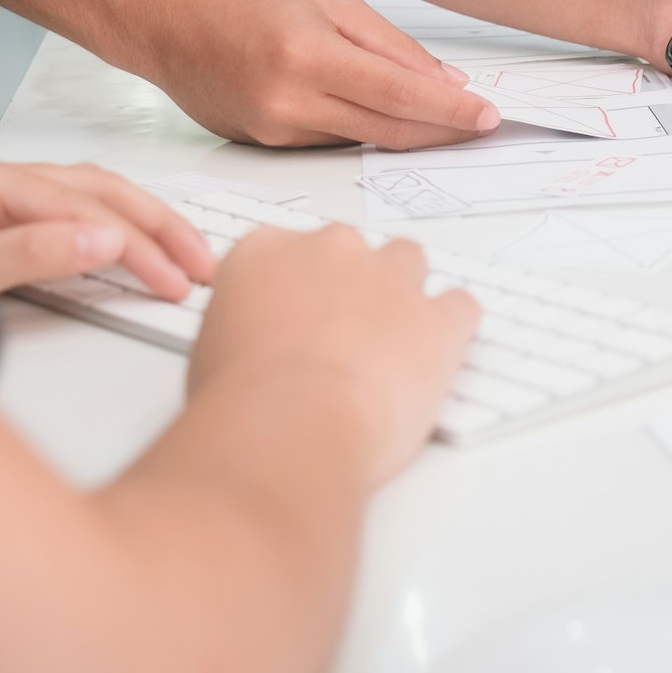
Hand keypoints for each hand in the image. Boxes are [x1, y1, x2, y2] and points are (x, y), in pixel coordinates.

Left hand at [0, 153, 215, 298]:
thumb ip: (28, 255)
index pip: (76, 204)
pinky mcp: (3, 214)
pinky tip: (143, 241)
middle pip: (96, 186)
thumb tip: (104, 239)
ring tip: (189, 254)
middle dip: (157, 224)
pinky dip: (117, 223)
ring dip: (146, 221)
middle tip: (201, 265)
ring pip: (92, 191)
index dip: (133, 241)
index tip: (172, 278)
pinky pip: (75, 207)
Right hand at [143, 0, 502, 149]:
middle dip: (443, 130)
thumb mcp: (330, 3)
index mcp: (309, 54)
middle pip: (389, 129)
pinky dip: (364, 131)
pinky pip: (334, 144)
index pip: (401, 93)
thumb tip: (447, 82)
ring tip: (446, 123)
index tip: (487, 116)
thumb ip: (391, 46)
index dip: (451, 111)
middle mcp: (290, 100)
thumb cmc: (247, 1)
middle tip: (481, 126)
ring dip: (410, 134)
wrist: (170, 22)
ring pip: (365, 142)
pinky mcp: (267, 147)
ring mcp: (276, 130)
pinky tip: (379, 116)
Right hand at [188, 226, 478, 481]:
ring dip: (402, 292)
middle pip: (348, 250)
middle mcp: (331, 251)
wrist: (291, 423)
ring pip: (408, 260)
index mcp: (267, 251)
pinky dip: (453, 326)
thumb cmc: (242, 399)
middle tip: (337, 336)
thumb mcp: (211, 352)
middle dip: (347, 285)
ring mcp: (390, 280)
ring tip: (392, 341)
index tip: (291, 318)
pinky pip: (460, 306)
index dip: (291, 288)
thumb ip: (241, 328)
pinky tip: (438, 354)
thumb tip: (252, 347)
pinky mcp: (437, 320)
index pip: (283, 250)